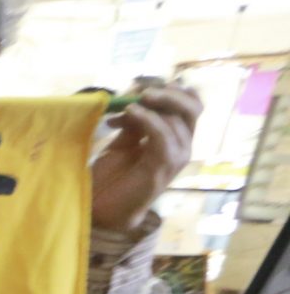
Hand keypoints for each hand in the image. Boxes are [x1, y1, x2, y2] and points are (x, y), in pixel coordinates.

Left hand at [89, 84, 200, 235]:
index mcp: (175, 136)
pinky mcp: (165, 166)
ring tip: (126, 104)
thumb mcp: (123, 140)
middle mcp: (183, 145)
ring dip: (152, 104)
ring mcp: (177, 156)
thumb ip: (135, 120)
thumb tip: (138, 95)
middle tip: (141, 90)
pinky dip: (147, 119)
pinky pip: (163, 134)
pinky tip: (129, 113)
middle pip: (193, 106)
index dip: (171, 89)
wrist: (100, 207)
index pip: (191, 103)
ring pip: (178, 117)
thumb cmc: (110, 176)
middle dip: (168, 92)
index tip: (141, 86)